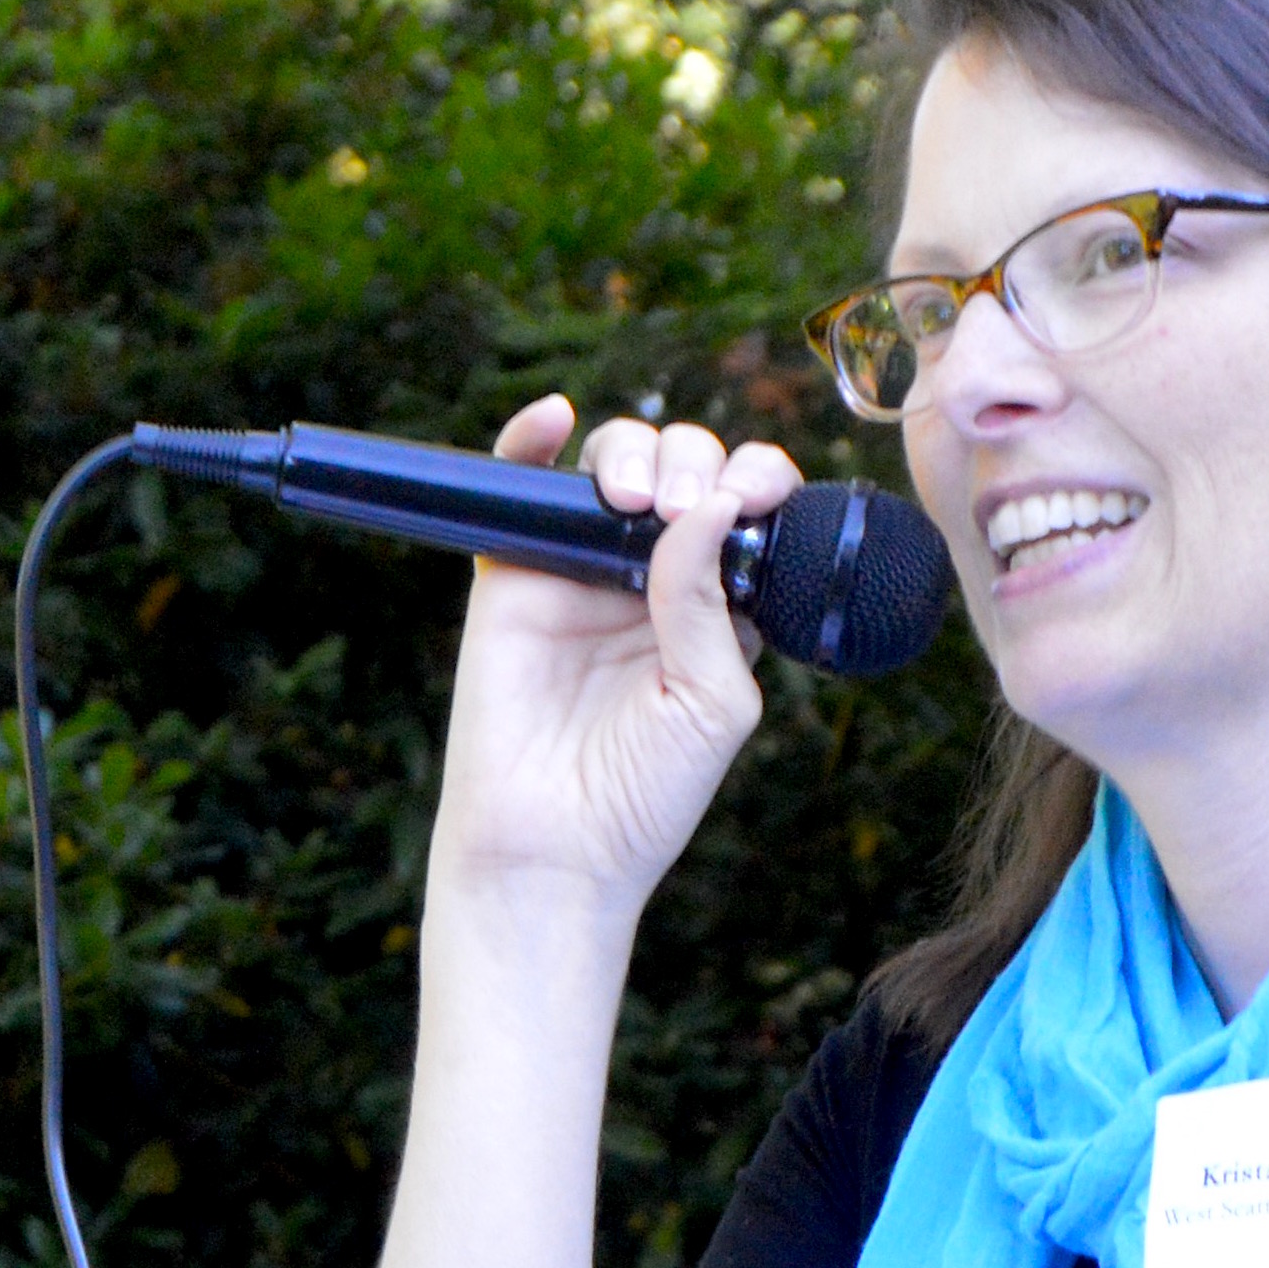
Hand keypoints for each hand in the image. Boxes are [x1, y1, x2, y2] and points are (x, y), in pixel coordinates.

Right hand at [430, 397, 794, 913]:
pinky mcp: (510, 573)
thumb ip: (710, 603)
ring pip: (611, 464)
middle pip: (684, 469)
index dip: (758, 480)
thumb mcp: (712, 702)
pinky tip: (552, 417)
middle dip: (695, 464)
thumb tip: (709, 506)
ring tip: (635, 500)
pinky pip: (518, 484)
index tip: (756, 497)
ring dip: (633, 453)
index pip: (746, 508)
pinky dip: (529, 437)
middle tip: (682, 511)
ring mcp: (578, 570)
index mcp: (716, 604)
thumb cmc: (642, 794)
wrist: (550, 850)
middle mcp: (650, 577)